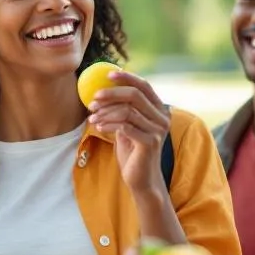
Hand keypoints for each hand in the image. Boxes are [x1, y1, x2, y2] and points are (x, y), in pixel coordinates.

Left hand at [87, 70, 171, 190]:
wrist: (141, 178)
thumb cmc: (132, 151)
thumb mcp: (127, 125)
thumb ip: (123, 109)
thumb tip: (103, 88)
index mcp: (159, 109)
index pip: (144, 86)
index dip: (127, 77)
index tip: (107, 75)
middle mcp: (162, 117)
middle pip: (135, 95)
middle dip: (111, 94)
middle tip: (93, 99)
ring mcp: (158, 130)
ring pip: (128, 111)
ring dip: (106, 112)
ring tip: (92, 118)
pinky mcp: (150, 142)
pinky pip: (125, 127)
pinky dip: (109, 124)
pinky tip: (98, 127)